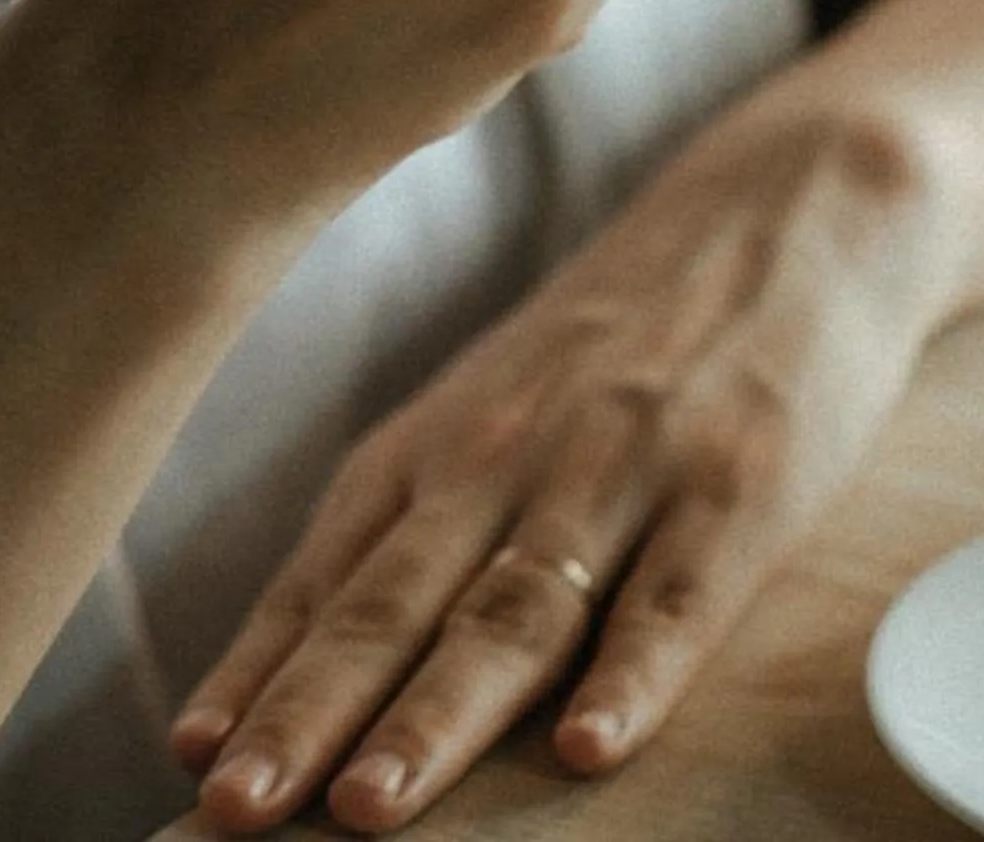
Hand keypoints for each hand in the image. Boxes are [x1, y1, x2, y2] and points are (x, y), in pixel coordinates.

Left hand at [170, 100, 936, 830]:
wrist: (792, 203)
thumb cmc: (628, 338)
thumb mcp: (502, 408)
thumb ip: (415, 528)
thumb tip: (285, 676)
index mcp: (442, 441)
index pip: (330, 577)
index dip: (258, 676)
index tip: (191, 765)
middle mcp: (512, 451)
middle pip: (397, 602)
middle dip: (310, 713)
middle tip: (233, 811)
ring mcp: (625, 462)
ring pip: (516, 610)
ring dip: (436, 714)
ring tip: (367, 808)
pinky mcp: (742, 480)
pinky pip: (680, 595)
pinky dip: (632, 675)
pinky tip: (590, 750)